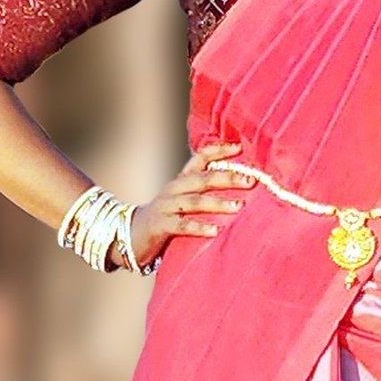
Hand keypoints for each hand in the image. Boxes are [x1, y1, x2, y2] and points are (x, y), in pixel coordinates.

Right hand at [122, 141, 254, 269]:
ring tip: (238, 206)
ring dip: (217, 203)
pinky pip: (182, 225)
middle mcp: (174, 189)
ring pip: (194, 202)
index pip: (200, 158)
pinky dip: (199, 227)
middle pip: (202, 179)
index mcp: (181, 179)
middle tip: (250, 180)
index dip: (218, 150)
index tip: (239, 147)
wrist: (130, 233)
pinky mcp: (160, 225)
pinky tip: (215, 231)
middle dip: (227, 178)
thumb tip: (240, 183)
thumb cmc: (167, 215)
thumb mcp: (184, 198)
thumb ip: (205, 190)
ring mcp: (166, 206)